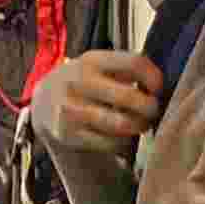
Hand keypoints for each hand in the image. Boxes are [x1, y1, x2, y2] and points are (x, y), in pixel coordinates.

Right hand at [35, 49, 165, 155]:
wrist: (43, 103)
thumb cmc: (85, 83)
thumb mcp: (98, 65)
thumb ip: (126, 69)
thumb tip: (161, 87)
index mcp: (92, 60)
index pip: (135, 63)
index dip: (154, 78)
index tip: (157, 89)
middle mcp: (79, 82)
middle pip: (129, 97)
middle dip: (150, 108)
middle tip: (152, 111)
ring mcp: (71, 110)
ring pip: (122, 124)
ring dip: (138, 127)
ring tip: (140, 124)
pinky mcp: (68, 134)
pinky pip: (110, 143)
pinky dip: (123, 143)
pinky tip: (121, 137)